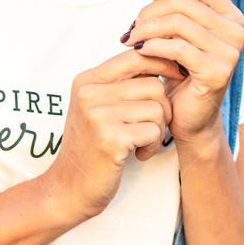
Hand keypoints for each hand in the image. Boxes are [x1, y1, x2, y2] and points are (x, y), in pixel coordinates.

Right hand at [52, 49, 180, 219]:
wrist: (68, 188)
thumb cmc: (89, 147)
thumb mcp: (97, 107)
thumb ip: (120, 84)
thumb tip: (161, 58)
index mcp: (86, 80)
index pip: (135, 55)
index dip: (162, 63)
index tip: (175, 76)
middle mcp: (89, 93)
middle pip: (153, 84)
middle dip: (163, 108)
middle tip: (151, 127)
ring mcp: (98, 115)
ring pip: (157, 108)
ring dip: (158, 130)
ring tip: (140, 143)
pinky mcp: (110, 139)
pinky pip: (154, 131)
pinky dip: (152, 145)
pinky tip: (137, 154)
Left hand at [120, 0, 243, 144]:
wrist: (189, 117)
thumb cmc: (180, 70)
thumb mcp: (173, 31)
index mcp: (230, 15)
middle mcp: (236, 30)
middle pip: (183, 2)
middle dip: (149, 12)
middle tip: (131, 28)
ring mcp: (231, 52)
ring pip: (177, 23)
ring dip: (146, 30)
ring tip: (130, 40)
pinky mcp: (218, 72)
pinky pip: (177, 48)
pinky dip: (152, 47)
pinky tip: (138, 52)